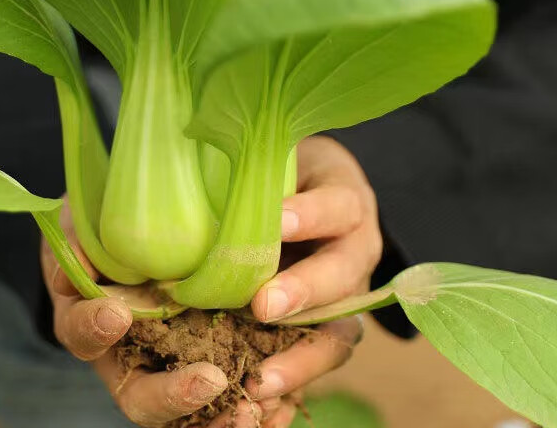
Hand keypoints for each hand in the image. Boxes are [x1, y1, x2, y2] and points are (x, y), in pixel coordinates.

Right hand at [41, 200, 237, 427]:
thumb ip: (76, 242)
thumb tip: (74, 264)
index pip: (83, 335)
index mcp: (89, 324)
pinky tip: (276, 405)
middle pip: (141, 396)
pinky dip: (245, 405)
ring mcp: (166, 367)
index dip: (94, 329)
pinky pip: (223, 399)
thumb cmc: (102, 231)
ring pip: (187, 412)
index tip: (117, 313)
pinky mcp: (205, 361)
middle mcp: (127, 358)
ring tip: (251, 411)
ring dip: (217, 417)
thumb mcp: (83, 226)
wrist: (135, 239)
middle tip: (208, 380)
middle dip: (173, 395)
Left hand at [244, 136, 383, 425]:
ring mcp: (348, 296)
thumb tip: (199, 174)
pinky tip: (259, 397)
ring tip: (262, 380)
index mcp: (347, 203)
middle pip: (342, 276)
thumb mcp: (285, 159)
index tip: (275, 221)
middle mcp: (356, 252)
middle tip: (264, 306)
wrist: (316, 192)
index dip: (309, 215)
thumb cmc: (290, 171)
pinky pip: (316, 359)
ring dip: (301, 358)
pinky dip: (291, 380)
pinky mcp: (330, 328)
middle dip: (304, 292)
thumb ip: (259, 174)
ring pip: (338, 333)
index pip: (336, 207)